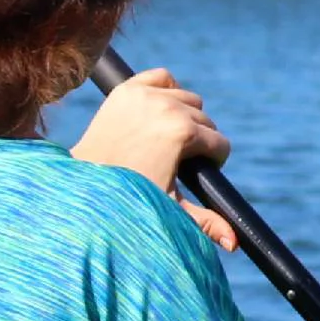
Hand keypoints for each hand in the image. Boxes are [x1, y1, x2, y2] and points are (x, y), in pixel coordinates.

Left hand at [69, 67, 238, 248]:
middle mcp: (166, 107)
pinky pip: (162, 77)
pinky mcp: (127, 89)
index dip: (213, 163)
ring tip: (169, 139)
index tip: (197, 173)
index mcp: (182, 133)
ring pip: (188, 98)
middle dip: (200, 141)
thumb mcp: (170, 209)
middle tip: (179, 160)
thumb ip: (206, 222)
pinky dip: (166, 90)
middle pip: (206, 121)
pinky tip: (160, 111)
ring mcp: (145, 95)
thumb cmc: (128, 201)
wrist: (84, 186)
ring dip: (186, 116)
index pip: (220, 144)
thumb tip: (235, 243)